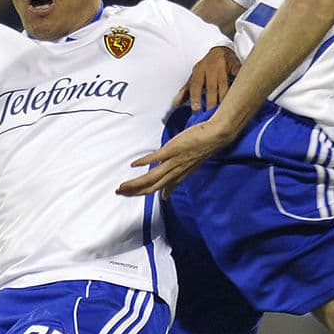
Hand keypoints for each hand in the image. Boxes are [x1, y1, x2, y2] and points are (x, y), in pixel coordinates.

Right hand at [117, 118, 233, 198]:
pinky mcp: (172, 151)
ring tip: (122, 185)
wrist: (215, 137)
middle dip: (134, 191)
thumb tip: (166, 195)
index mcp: (177, 177)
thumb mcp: (187, 170)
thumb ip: (175, 182)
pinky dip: (143, 162)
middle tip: (119, 192)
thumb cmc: (202, 150)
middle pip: (151, 187)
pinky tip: (133, 164)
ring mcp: (172, 162)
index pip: (156, 190)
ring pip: (151, 177)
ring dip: (135, 183)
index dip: (141, 194)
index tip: (129, 195)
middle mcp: (174, 172)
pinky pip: (155, 158)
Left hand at [172, 46, 240, 110]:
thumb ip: (185, 91)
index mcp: (199, 70)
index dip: (195, 98)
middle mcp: (211, 68)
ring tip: (223, 112)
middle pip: (211, 88)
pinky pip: (238, 77)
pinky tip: (239, 96)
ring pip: (225, 86)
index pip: (195, 85)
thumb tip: (175, 104)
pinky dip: (239, 85)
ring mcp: (224, 66)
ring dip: (224, 100)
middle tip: (210, 116)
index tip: (196, 110)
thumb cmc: (206, 67)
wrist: (221, 50)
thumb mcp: (194, 76)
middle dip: (211, 103)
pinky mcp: (236, 66)